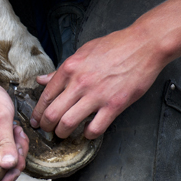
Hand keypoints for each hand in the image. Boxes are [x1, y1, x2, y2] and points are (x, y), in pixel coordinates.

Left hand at [30, 27, 165, 139]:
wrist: (143, 45)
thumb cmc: (115, 46)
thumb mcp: (82, 52)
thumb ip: (61, 70)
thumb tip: (42, 80)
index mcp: (69, 68)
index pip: (45, 96)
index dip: (37, 113)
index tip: (36, 121)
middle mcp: (79, 83)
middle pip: (52, 114)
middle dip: (46, 127)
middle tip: (48, 131)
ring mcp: (96, 95)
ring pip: (68, 124)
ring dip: (63, 133)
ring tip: (64, 134)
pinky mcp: (114, 105)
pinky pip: (95, 128)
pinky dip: (88, 134)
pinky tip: (88, 132)